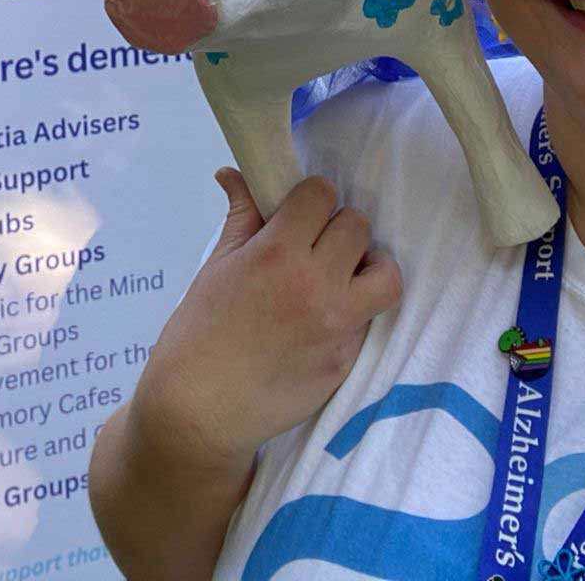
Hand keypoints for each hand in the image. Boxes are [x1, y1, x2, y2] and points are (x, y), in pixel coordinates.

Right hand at [127, 171, 400, 474]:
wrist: (198, 411)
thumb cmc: (198, 333)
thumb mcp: (216, 266)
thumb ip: (241, 216)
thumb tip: (234, 173)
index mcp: (277, 254)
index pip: (321, 194)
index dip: (309, 197)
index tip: (296, 212)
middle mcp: (315, 286)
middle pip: (357, 226)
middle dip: (335, 228)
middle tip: (312, 245)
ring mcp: (337, 327)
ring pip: (386, 275)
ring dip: (367, 267)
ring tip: (340, 277)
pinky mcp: (347, 361)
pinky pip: (369, 320)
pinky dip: (354, 310)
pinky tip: (323, 319)